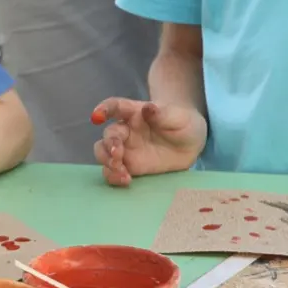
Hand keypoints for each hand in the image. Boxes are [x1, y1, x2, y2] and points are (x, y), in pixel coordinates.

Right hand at [90, 97, 206, 186]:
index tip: (96, 117)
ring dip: (107, 162)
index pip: (115, 107)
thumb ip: (163, 114)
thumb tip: (147, 108)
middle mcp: (125, 131)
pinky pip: (112, 171)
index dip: (103, 110)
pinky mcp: (128, 166)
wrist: (191, 143)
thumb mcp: (178, 117)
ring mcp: (125, 149)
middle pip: (108, 135)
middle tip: (117, 155)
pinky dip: (113, 176)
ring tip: (121, 171)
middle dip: (108, 145)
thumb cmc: (182, 123)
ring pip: (104, 153)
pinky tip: (125, 180)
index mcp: (134, 113)